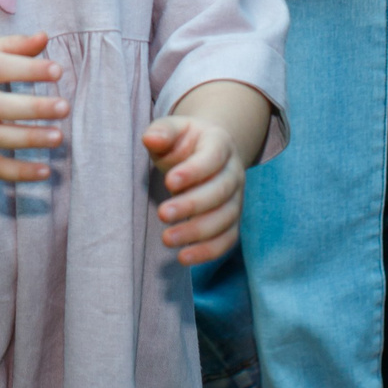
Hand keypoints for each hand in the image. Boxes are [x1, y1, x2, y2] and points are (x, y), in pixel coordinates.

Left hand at [142, 115, 245, 264]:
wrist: (209, 154)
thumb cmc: (185, 143)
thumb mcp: (173, 130)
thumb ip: (163, 132)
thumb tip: (151, 139)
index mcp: (220, 145)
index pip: (212, 158)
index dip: (194, 171)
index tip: (169, 181)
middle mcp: (234, 173)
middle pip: (220, 191)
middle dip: (192, 205)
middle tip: (163, 213)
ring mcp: (236, 199)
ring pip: (224, 219)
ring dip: (197, 232)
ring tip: (167, 239)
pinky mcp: (232, 222)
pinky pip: (227, 240)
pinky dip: (208, 251)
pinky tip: (183, 257)